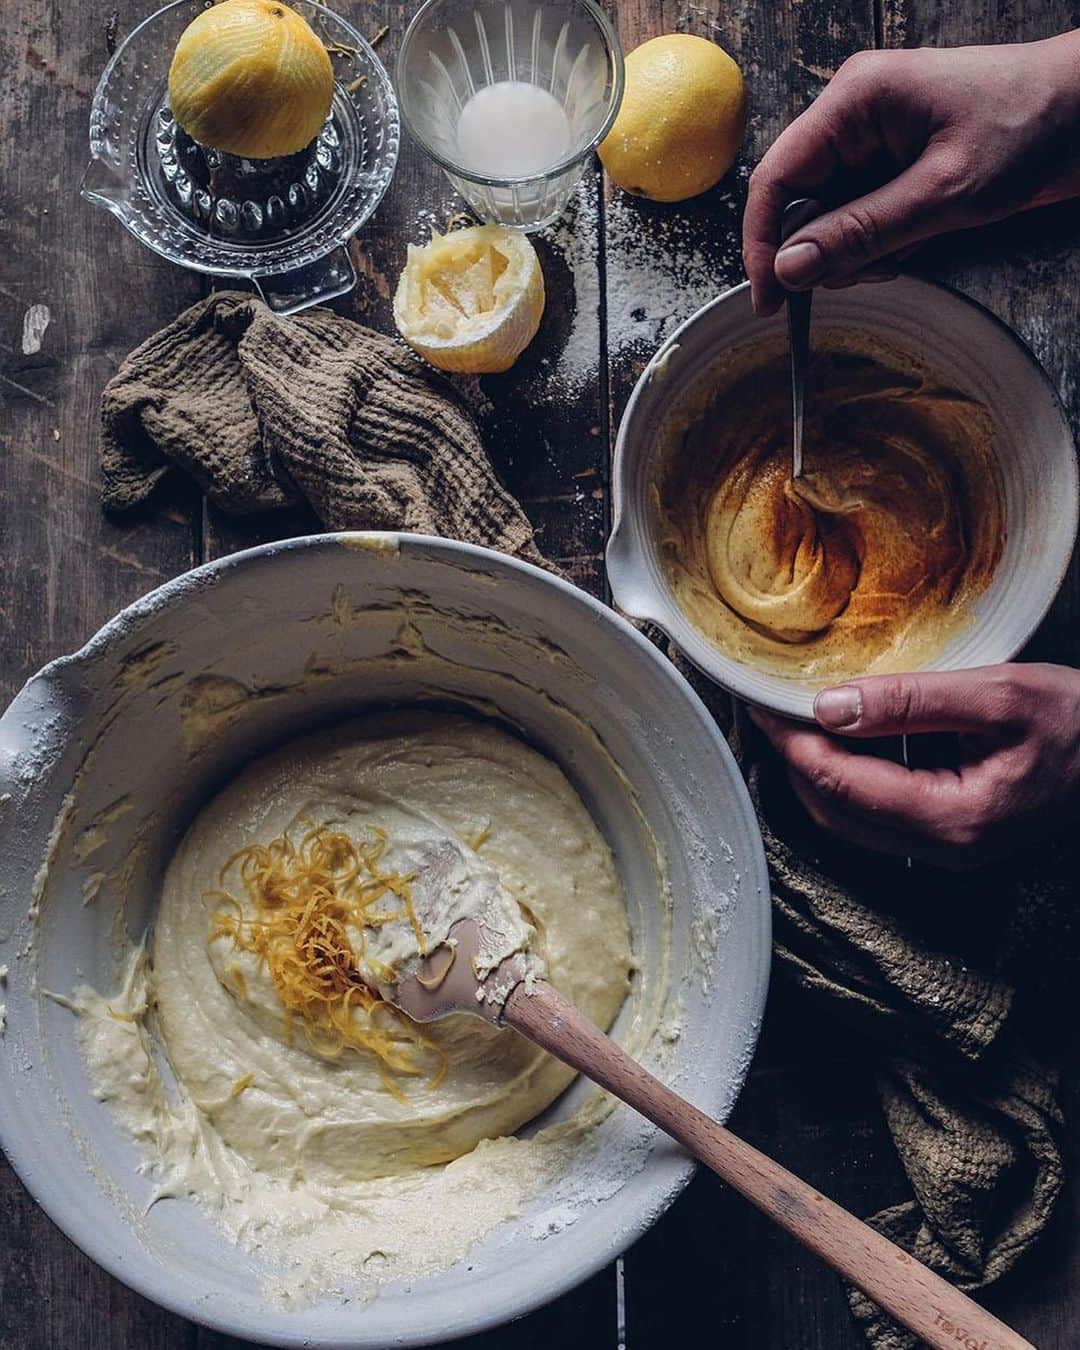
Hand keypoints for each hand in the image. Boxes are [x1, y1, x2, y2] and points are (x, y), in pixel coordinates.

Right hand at [743, 34, 1079, 314]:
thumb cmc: (1029, 126)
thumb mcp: (941, 194)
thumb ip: (860, 233)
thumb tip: (792, 268)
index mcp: (854, 101)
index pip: (775, 179)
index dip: (764, 244)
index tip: (771, 299)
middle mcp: (854, 115)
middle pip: (798, 202)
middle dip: (822, 251)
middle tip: (865, 273)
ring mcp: (872, 139)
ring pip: (827, 216)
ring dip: (852, 252)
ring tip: (901, 256)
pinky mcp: (892, 161)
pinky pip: (857, 214)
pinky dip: (873, 244)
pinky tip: (908, 246)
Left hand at [748, 665, 1079, 867]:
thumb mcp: (996, 696)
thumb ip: (909, 701)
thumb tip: (828, 706)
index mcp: (952, 818)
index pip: (838, 784)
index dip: (792, 741)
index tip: (762, 703)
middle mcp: (944, 849)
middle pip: (833, 810)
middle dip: (796, 758)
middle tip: (773, 707)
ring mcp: (948, 850)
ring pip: (850, 818)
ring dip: (819, 769)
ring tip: (801, 717)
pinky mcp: (953, 836)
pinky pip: (879, 815)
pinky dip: (851, 778)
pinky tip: (850, 737)